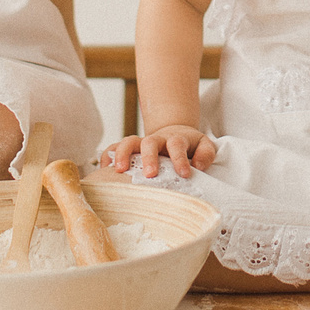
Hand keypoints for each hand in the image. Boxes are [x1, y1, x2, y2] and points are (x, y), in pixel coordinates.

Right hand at [99, 125, 215, 178]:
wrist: (174, 134)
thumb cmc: (190, 147)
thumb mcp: (204, 146)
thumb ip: (205, 154)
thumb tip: (198, 166)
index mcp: (176, 139)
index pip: (177, 144)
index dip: (180, 158)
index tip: (185, 174)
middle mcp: (156, 140)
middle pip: (149, 142)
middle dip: (149, 158)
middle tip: (150, 175)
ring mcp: (141, 143)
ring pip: (128, 142)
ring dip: (123, 154)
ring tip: (119, 171)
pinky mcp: (129, 149)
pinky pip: (113, 148)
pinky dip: (107, 156)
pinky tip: (104, 170)